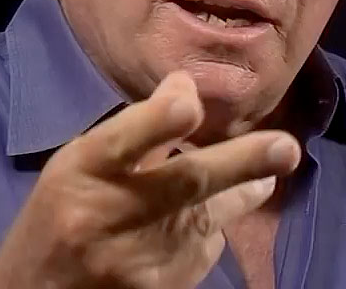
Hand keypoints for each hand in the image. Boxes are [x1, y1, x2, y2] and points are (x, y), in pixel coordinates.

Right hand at [0, 70, 300, 287]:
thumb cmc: (58, 219)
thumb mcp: (79, 168)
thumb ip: (135, 132)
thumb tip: (185, 84)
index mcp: (83, 172)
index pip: (121, 142)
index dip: (156, 121)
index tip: (188, 101)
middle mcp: (110, 216)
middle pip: (186, 182)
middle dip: (242, 163)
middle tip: (286, 149)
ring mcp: (140, 261)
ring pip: (213, 215)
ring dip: (242, 189)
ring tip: (264, 173)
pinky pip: (206, 246)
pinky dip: (207, 229)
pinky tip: (184, 229)